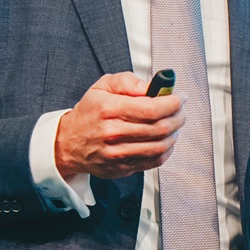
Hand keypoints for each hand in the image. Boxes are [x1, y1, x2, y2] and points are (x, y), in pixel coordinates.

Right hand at [55, 72, 185, 178]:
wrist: (68, 143)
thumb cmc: (89, 113)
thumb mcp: (102, 87)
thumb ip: (128, 81)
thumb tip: (152, 87)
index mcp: (109, 109)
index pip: (152, 108)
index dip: (173, 102)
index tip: (180, 97)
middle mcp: (113, 133)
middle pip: (160, 128)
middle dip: (178, 116)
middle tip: (180, 109)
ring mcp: (118, 154)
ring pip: (160, 146)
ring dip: (174, 133)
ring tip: (173, 123)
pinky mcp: (122, 168)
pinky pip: (154, 161)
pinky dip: (166, 150)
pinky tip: (165, 139)